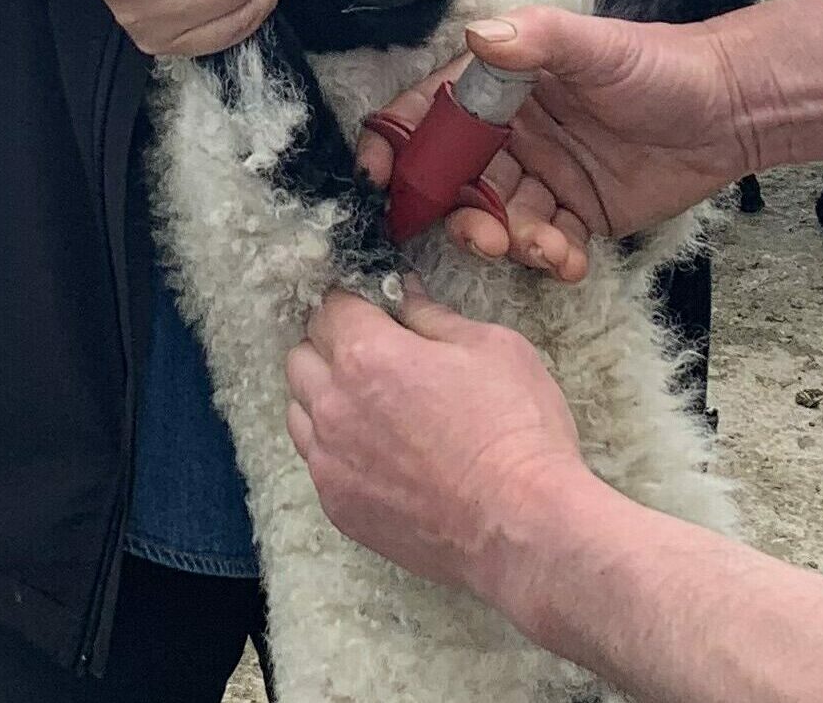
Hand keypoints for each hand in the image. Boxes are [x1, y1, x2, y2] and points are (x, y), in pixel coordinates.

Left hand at [284, 290, 599, 612]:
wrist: (523, 528)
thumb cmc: (515, 430)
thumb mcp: (491, 348)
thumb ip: (434, 317)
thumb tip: (405, 295)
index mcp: (366, 355)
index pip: (329, 307)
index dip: (354, 303)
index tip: (375, 312)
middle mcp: (334, 406)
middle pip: (301, 356)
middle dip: (330, 346)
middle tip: (374, 355)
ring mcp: (330, 462)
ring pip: (299, 411)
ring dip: (323, 398)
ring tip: (370, 407)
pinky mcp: (339, 508)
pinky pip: (316, 462)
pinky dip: (334, 448)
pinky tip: (376, 453)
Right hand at [357, 9, 755, 276]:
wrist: (731, 110)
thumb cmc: (658, 65)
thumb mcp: (595, 46)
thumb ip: (536, 41)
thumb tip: (478, 35)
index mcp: (501, 84)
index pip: (433, 110)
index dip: (400, 139)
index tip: (379, 173)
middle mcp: (512, 132)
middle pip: (459, 178)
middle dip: (459, 212)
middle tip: (481, 236)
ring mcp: (543, 175)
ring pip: (501, 217)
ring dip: (509, 240)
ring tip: (542, 248)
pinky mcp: (577, 213)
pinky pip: (546, 242)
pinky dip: (550, 257)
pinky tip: (569, 261)